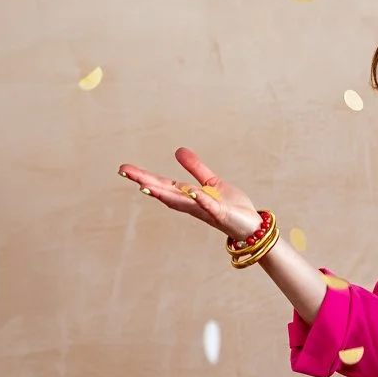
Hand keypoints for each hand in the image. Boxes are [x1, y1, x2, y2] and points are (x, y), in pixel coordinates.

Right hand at [116, 147, 261, 240]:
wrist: (252, 226)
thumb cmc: (233, 207)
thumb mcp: (212, 182)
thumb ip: (196, 168)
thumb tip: (178, 150)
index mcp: (189, 196)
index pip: (164, 184)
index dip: (144, 176)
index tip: (124, 169)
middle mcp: (193, 204)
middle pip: (165, 192)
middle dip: (145, 182)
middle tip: (125, 172)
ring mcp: (206, 210)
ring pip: (181, 201)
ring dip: (164, 194)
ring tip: (145, 185)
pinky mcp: (221, 214)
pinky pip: (209, 206)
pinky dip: (200, 199)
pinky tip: (191, 192)